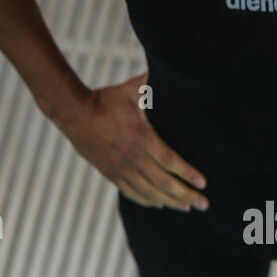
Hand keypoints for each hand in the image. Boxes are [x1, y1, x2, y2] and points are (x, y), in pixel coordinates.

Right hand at [55, 72, 208, 209]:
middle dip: (186, 195)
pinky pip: (131, 193)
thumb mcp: (130, 89)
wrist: (73, 114)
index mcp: (141, 138)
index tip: (203, 183)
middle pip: (164, 182)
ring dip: (170, 202)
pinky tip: (159, 205)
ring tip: (187, 208)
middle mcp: (132, 157)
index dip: (188, 174)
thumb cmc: (105, 100)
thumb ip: (152, 85)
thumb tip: (173, 69)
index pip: (170, 161)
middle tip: (204, 205)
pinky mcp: (110, 173)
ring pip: (149, 192)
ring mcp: (120, 168)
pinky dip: (147, 201)